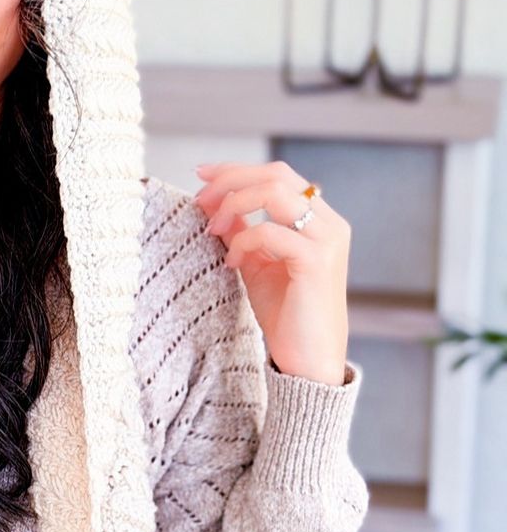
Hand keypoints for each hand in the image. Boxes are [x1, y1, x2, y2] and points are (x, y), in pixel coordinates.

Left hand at [193, 159, 350, 385]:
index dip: (237, 169)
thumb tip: (210, 198)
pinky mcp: (316, 261)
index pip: (278, 174)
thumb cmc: (285, 314)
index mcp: (320, 220)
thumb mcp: (254, 261)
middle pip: (276, 174)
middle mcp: (330, 224)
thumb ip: (238, 228)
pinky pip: (270, 231)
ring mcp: (327, 240)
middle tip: (200, 197)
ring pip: (275, 191)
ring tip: (212, 227)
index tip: (202, 174)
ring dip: (234, 202)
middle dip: (231, 179)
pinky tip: (231, 262)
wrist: (307, 362)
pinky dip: (243, 240)